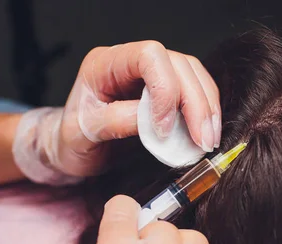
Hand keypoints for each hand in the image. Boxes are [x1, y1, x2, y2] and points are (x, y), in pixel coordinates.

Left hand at [13, 42, 220, 184]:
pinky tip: (207, 134)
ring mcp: (151, 74)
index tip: (164, 129)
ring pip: (193, 75)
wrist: (73, 150)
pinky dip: (205, 112)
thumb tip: (153, 121)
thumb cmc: (72, 140)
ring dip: (207, 108)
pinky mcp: (165, 90)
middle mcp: (131, 61)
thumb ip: (116, 122)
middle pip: (179, 64)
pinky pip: (195, 90)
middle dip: (195, 103)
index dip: (165, 89)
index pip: (149, 56)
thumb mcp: (83, 135)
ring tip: (209, 140)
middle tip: (202, 140)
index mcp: (105, 63)